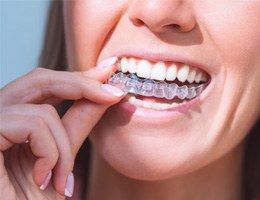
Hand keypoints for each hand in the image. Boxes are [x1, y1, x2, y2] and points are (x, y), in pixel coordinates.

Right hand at [0, 60, 123, 198]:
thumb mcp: (62, 157)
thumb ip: (77, 124)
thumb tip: (104, 95)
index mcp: (14, 122)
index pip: (45, 85)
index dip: (78, 77)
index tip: (109, 70)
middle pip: (39, 79)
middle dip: (81, 84)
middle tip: (113, 93)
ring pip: (41, 109)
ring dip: (63, 145)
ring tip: (63, 179)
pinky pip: (30, 124)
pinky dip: (48, 151)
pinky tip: (42, 177)